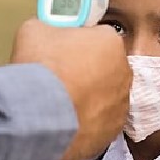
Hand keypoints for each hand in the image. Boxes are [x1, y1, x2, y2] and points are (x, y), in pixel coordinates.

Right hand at [10, 20, 130, 159]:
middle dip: (87, 72)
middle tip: (62, 79)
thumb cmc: (40, 66)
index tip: (63, 53)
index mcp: (110, 41)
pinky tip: (66, 122)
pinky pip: (100, 122)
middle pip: (106, 68)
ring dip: (89, 99)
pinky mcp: (112, 131)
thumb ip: (50, 29)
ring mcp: (121, 104)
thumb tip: (47, 35)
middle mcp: (124, 72)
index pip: (98, 38)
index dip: (78, 45)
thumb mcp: (36, 29)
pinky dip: (87, 122)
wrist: (36, 114)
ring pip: (105, 97)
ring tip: (62, 103)